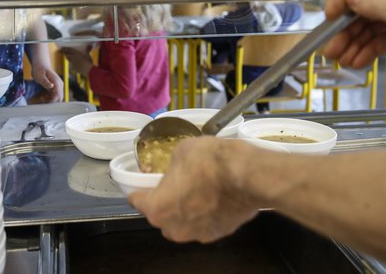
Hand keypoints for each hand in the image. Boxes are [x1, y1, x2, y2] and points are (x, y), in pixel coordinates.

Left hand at [31, 65, 62, 102]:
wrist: (40, 64)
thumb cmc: (39, 69)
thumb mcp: (40, 76)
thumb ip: (46, 82)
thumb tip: (52, 86)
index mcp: (57, 82)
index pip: (58, 95)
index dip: (52, 101)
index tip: (45, 103)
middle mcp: (60, 85)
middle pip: (59, 98)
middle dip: (51, 102)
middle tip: (42, 101)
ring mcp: (59, 86)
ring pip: (57, 98)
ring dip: (50, 101)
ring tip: (42, 98)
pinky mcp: (56, 88)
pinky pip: (55, 96)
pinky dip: (49, 98)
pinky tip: (43, 97)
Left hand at [60, 47, 93, 75]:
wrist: (88, 69)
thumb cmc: (88, 60)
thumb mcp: (88, 53)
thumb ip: (88, 49)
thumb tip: (90, 45)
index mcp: (74, 52)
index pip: (67, 50)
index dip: (63, 49)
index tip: (60, 49)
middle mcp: (71, 57)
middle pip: (66, 55)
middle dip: (65, 54)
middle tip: (64, 53)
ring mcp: (72, 63)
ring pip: (69, 60)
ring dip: (69, 59)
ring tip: (69, 58)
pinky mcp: (73, 68)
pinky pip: (71, 66)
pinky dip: (72, 66)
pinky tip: (74, 66)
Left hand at [128, 137, 258, 243]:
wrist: (247, 175)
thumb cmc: (208, 161)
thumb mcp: (181, 151)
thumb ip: (172, 166)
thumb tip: (177, 169)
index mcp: (157, 208)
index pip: (137, 201)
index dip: (140, 189)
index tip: (145, 182)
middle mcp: (174, 228)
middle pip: (160, 216)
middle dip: (164, 202)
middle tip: (174, 185)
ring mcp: (198, 234)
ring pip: (183, 223)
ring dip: (186, 210)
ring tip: (197, 190)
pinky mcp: (220, 234)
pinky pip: (205, 223)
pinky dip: (206, 213)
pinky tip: (215, 197)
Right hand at [324, 0, 385, 67]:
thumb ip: (379, 3)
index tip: (330, 16)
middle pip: (360, 9)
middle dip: (343, 31)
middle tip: (330, 50)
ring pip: (368, 27)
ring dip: (352, 45)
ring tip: (342, 62)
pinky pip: (380, 40)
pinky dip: (368, 51)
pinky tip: (358, 61)